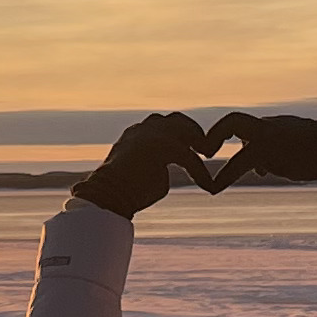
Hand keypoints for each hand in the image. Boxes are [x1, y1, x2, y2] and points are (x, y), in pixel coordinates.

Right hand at [71, 112, 218, 216]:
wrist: (107, 196)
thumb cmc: (123, 192)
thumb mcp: (141, 172)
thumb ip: (159, 166)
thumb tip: (168, 171)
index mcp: (137, 133)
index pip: (164, 125)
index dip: (182, 135)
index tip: (195, 149)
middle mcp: (144, 129)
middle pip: (178, 120)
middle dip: (194, 132)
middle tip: (206, 149)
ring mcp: (152, 135)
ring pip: (187, 132)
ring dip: (201, 142)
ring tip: (209, 156)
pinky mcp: (163, 148)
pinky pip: (190, 157)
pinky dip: (200, 172)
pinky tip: (208, 186)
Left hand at [196, 111, 316, 189]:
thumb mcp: (290, 153)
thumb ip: (270, 157)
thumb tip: (256, 168)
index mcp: (271, 128)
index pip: (239, 126)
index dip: (221, 137)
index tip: (208, 154)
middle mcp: (269, 127)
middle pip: (234, 121)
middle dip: (213, 136)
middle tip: (201, 155)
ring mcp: (272, 134)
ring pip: (235, 132)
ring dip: (215, 152)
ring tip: (204, 178)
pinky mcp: (273, 148)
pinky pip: (242, 160)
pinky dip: (226, 174)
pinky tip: (214, 188)